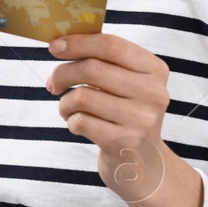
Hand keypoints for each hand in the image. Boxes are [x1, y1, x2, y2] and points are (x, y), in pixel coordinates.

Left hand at [45, 32, 203, 206]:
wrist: (143, 163)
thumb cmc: (125, 113)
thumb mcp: (126, 83)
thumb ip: (103, 60)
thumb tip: (60, 43)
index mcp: (155, 69)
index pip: (111, 45)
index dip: (78, 43)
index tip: (54, 46)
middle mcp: (153, 93)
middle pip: (93, 68)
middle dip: (63, 73)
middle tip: (52, 82)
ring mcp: (141, 120)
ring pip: (83, 96)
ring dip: (65, 102)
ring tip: (68, 108)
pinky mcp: (124, 143)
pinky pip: (81, 122)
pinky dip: (70, 121)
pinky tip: (77, 124)